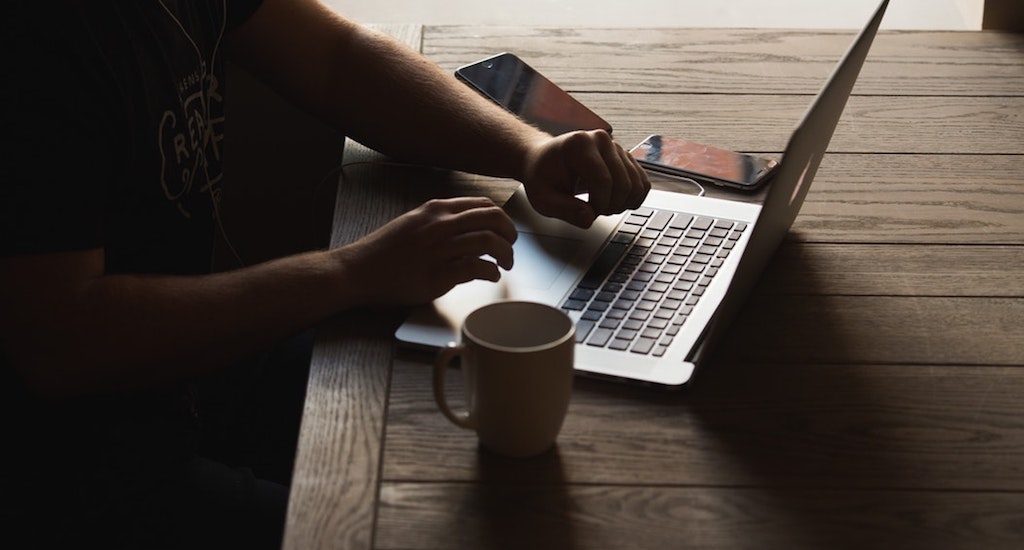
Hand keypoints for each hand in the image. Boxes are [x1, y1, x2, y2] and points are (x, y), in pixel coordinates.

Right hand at [334, 197, 516, 305]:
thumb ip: (439, 221)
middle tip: (512, 246)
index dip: (501, 218)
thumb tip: (467, 226)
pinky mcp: (438, 274)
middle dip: (510, 233)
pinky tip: (491, 277)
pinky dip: (491, 273)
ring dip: (506, 254)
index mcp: (435, 210)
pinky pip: (477, 268)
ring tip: (505, 264)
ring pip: (489, 241)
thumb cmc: (383, 251)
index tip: (505, 230)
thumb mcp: (413, 223)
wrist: (358, 271)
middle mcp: (440, 225)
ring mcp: (439, 249)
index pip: (482, 204)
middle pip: (493, 219)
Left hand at [520, 130, 650, 227]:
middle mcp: (601, 140)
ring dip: (623, 203)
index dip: (599, 205)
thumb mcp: (543, 198)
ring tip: (603, 206)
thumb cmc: (542, 177)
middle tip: (594, 211)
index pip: (603, 180)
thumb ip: (564, 210)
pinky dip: (633, 198)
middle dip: (611, 206)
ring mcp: (616, 147)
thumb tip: (589, 219)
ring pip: (637, 184)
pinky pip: (642, 182)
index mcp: (579, 144)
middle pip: (623, 183)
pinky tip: (615, 202)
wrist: (544, 161)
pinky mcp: (625, 157)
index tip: (588, 213)